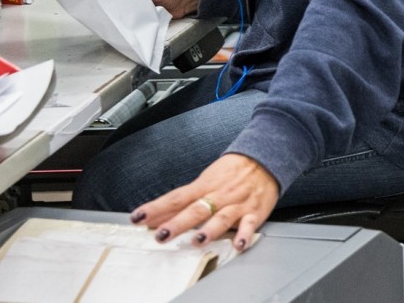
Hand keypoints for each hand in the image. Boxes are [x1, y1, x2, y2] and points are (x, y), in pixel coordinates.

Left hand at [130, 153, 277, 251]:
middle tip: (161, 235)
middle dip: (178, 223)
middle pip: (196, 210)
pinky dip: (245, 234)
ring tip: (197, 240)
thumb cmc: (231, 172)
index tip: (138, 217)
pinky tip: (239, 244)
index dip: (156, 208)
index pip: (176, 198)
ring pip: (222, 217)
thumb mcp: (204, 180)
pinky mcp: (255, 211)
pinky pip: (250, 224)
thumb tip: (154, 216)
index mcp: (204, 186)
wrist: (265, 158)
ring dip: (209, 229)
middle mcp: (219, 196)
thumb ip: (181, 201)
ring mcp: (237, 204)